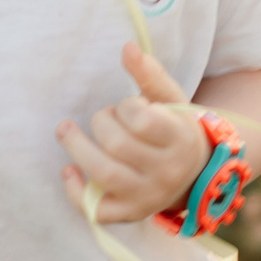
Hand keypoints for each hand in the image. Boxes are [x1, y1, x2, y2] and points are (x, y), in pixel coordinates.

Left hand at [58, 43, 203, 224]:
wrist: (195, 174)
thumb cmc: (175, 129)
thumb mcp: (171, 99)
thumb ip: (150, 74)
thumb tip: (128, 47)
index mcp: (180, 139)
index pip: (143, 120)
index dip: (126, 107)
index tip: (126, 105)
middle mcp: (166, 172)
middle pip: (117, 146)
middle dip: (101, 123)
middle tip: (103, 117)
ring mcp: (147, 197)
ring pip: (104, 175)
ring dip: (77, 149)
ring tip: (65, 130)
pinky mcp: (130, 213)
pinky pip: (97, 211)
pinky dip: (76, 192)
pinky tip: (68, 169)